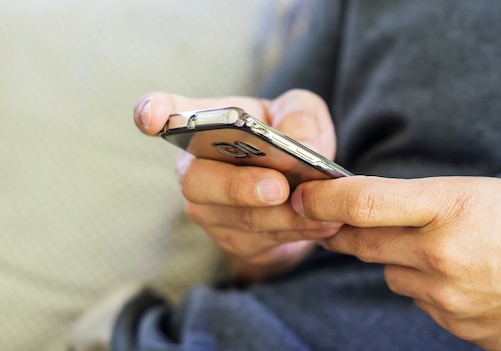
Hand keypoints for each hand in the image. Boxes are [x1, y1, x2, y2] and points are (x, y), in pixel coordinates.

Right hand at [134, 89, 341, 281]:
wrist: (296, 189)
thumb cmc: (288, 139)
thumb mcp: (301, 114)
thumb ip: (301, 116)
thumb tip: (302, 144)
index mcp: (206, 125)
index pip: (171, 115)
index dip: (154, 114)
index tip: (150, 120)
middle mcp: (197, 168)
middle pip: (196, 180)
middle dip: (237, 186)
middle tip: (278, 187)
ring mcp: (210, 209)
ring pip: (237, 218)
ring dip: (282, 216)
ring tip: (320, 211)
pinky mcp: (232, 239)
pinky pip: (262, 240)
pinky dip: (296, 232)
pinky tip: (324, 225)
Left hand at [291, 176, 500, 349]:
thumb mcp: (492, 193)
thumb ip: (430, 202)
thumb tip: (379, 211)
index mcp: (453, 206)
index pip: (365, 201)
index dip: (324, 199)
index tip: (303, 197)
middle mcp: (441, 253)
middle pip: (361, 241)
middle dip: (342, 230)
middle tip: (334, 220)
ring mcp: (446, 297)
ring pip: (390, 274)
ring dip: (397, 260)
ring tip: (440, 251)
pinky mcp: (454, 327)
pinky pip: (419, 301)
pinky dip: (425, 287)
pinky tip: (461, 279)